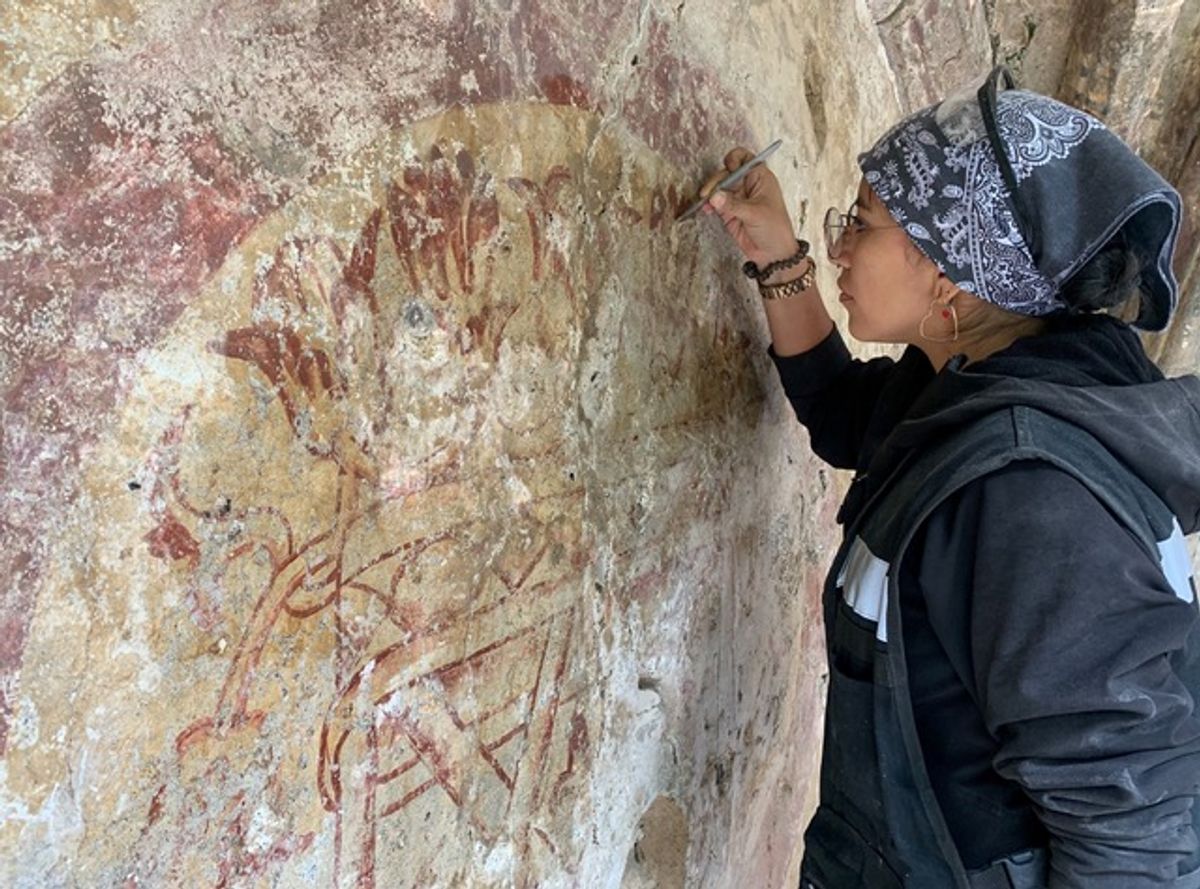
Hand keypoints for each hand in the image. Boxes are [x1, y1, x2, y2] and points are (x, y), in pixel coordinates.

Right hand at [698, 147, 797, 266]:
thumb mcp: (755, 214)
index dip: (734, 159)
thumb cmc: (775, 229)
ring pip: (719, 188)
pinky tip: (705, 208)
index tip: (728, 168)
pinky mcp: (730, 212)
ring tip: (704, 202)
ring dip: (710, 193)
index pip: (745, 158)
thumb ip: (733, 205)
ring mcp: (738, 198)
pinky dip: (709, 205)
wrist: (774, 254)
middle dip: (717, 181)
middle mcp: (748, 185)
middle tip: (709, 193)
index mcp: (760, 178)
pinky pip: (716, 204)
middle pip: (727, 173)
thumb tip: (714, 196)